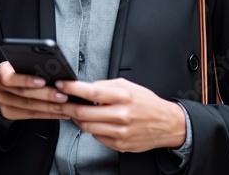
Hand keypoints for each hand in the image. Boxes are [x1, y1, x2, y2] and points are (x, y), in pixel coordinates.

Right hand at [0, 61, 70, 120]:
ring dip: (49, 106)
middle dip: (45, 95)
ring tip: (65, 105)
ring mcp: (2, 102)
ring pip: (28, 106)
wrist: (6, 84)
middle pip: (23, 93)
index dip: (26, 80)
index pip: (9, 78)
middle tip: (62, 95)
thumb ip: (32, 66)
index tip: (43, 81)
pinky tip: (61, 113)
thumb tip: (53, 69)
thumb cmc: (20, 70)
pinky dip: (48, 114)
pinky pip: (31, 115)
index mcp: (1, 72)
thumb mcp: (22, 64)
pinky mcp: (8, 113)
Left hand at [55, 79, 186, 152]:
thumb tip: (85, 87)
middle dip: (67, 106)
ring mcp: (120, 131)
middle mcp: (121, 115)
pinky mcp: (119, 144)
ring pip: (86, 126)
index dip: (72, 88)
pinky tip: (95, 122)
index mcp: (123, 96)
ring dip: (77, 119)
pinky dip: (92, 129)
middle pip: (83, 112)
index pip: (91, 91)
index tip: (62, 85)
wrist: (166, 124)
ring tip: (76, 112)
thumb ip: (105, 86)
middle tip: (62, 101)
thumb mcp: (128, 86)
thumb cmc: (147, 104)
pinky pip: (96, 136)